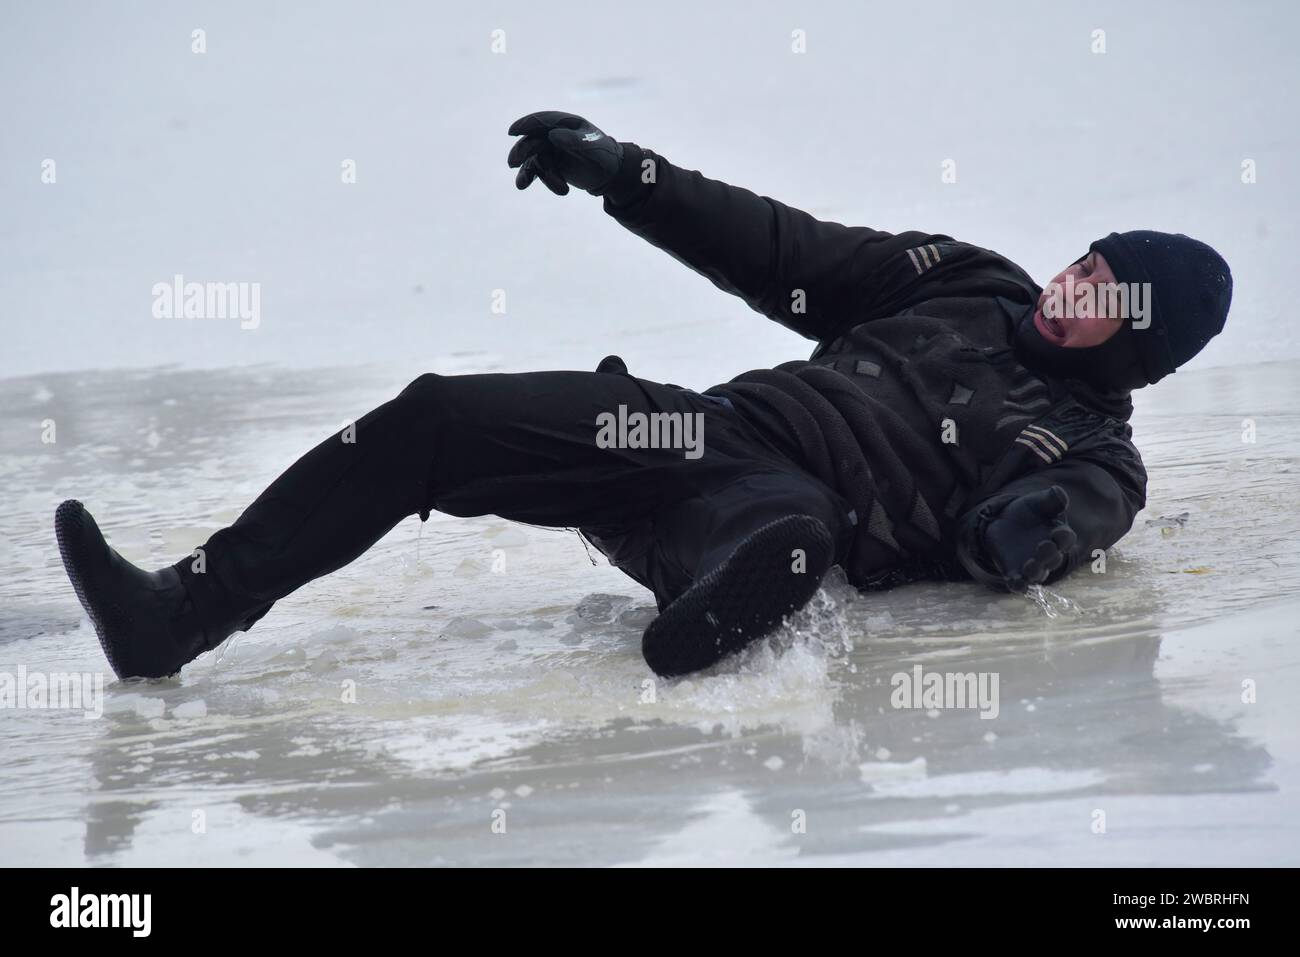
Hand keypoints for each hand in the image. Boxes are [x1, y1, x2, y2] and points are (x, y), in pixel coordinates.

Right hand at [507, 111, 623, 195]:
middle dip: (522, 152)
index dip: (527, 125)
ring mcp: (551, 150)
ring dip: (530, 173)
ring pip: (534, 160)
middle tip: (512, 163)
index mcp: (566, 123)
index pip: (543, 121)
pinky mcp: (551, 165)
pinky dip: (541, 180)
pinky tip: (541, 188)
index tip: (512, 131)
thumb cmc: (603, 155)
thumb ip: (573, 140)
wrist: (610, 174)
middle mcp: (555, 134)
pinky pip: (539, 172)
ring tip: (521, 185)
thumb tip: (552, 135)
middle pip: (533, 141)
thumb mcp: (591, 147)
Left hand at [980, 486, 1076, 589]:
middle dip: (1049, 554)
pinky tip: (1015, 582)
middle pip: (1054, 558)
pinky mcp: (1015, 573)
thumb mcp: (1036, 502)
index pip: (1066, 539)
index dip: (1063, 537)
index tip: (1058, 532)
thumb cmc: (1027, 512)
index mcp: (1058, 535)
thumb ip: (1050, 499)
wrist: (1003, 522)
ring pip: (1038, 573)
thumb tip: (1059, 492)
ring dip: (1035, 571)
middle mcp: (1049, 554)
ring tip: (1030, 565)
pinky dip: (1018, 584)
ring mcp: (1032, 565)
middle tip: (1043, 546)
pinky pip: (1019, 583)